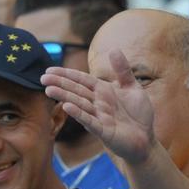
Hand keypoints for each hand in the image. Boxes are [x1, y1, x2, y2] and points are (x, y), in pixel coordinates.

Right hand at [41, 53, 157, 165]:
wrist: (146, 139)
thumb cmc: (138, 114)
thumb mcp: (133, 87)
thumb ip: (123, 70)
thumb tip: (114, 49)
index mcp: (103, 91)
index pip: (81, 80)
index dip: (67, 74)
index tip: (49, 69)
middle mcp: (98, 103)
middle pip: (76, 91)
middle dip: (60, 84)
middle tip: (42, 78)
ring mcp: (99, 117)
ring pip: (79, 104)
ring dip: (65, 97)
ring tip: (49, 90)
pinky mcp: (104, 131)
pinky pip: (89, 121)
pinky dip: (79, 114)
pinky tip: (67, 107)